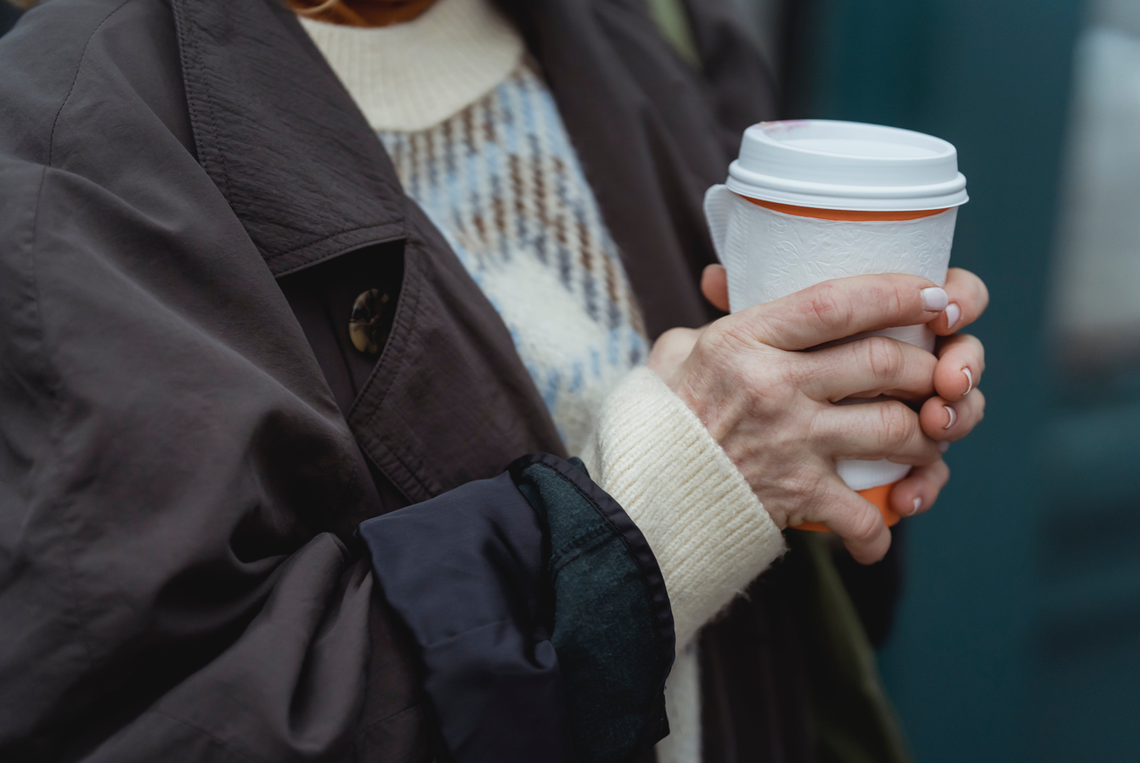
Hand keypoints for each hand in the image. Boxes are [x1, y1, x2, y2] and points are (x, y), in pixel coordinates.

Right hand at [648, 266, 987, 562]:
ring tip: (932, 433)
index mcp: (744, 340)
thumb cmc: (657, 421)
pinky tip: (883, 531)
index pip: (836, 302)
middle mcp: (773, 386)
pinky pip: (862, 511)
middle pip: (882, 361)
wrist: (636, 499)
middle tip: (939, 367)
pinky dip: (881, 529)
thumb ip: (714, 322)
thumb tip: (728, 285)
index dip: (896, 293)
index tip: (931, 294)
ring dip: (929, 433)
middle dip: (927, 363)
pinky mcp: (794, 494)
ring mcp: (789, 442)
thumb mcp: (676, 354)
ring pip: (895, 428)